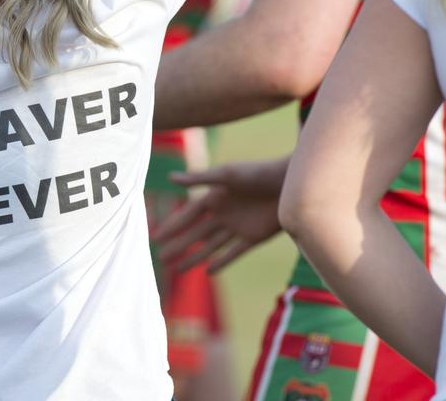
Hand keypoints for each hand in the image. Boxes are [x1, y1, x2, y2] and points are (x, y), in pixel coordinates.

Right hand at [152, 158, 287, 272]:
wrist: (290, 183)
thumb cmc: (257, 173)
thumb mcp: (226, 175)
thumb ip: (199, 179)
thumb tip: (170, 178)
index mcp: (214, 197)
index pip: (187, 215)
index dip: (171, 226)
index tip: (155, 237)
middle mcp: (223, 213)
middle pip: (195, 233)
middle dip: (178, 245)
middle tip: (159, 258)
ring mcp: (237, 227)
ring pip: (210, 246)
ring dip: (193, 257)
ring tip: (177, 270)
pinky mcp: (253, 238)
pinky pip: (233, 252)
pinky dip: (221, 262)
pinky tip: (208, 271)